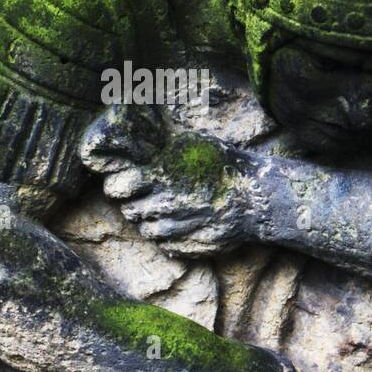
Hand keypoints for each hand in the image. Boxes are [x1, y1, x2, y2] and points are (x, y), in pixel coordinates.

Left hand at [81, 106, 262, 257]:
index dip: (116, 186)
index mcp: (165, 176)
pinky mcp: (192, 246)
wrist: (256, 196)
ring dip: (147, 222)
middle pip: (131, 211)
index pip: (121, 186)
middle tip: (139, 200)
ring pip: (147, 231)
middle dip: (131, 205)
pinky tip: (174, 226)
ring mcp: (180, 228)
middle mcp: (169, 204)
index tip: (119, 185)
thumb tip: (139, 125)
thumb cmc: (224, 165)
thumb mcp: (194, 145)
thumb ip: (166, 146)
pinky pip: (166, 246)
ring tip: (157, 213)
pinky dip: (165, 238)